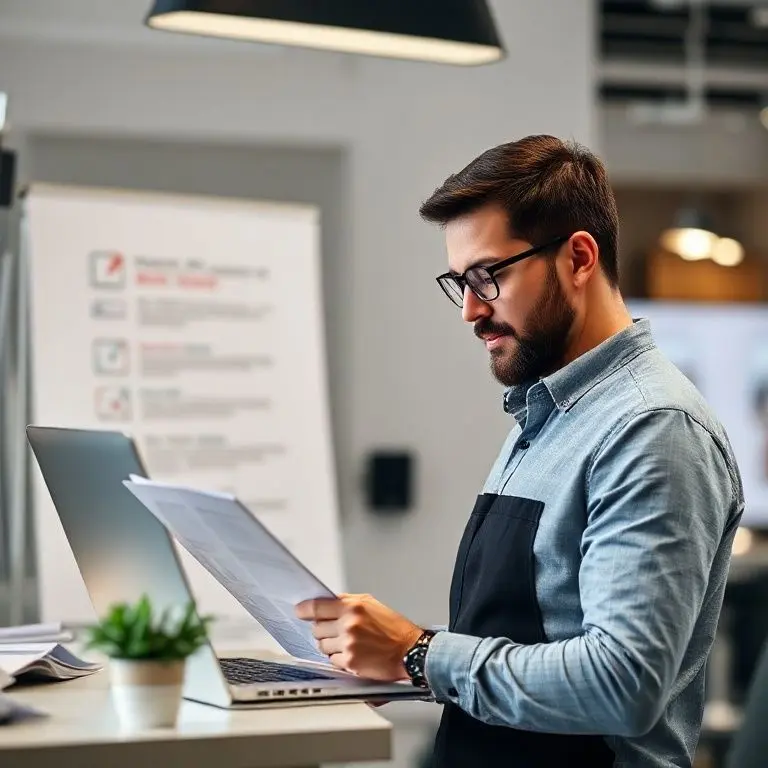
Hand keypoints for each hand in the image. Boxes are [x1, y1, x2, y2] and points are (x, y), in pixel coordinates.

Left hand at [295, 593, 422, 680]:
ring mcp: (348, 644)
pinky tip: (353, 654)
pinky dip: (339, 659)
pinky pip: (332, 661)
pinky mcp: (350, 662)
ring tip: (348, 644)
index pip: (317, 607)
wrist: (410, 651)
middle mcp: (348, 624)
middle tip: (335, 631)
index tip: (299, 611)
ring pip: (322, 646)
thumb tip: (324, 603)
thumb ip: (346, 602)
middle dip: (323, 630)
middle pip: (316, 629)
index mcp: (353, 607)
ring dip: (330, 646)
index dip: (304, 610)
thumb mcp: (371, 604)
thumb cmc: (393, 628)